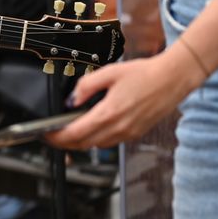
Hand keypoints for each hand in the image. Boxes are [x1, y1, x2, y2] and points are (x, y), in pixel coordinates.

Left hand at [46, 43, 203, 149]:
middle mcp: (118, 129)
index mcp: (109, 113)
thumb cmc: (144, 74)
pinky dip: (97, 139)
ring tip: (70, 130)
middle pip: (83, 145)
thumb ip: (86, 86)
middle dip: (65, 143)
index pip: (74, 134)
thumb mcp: (109, 72)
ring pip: (96, 146)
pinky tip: (94, 126)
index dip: (56, 137)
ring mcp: (128, 134)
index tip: (46, 134)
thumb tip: (72, 99)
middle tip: (53, 135)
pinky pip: (110, 142)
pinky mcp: (135, 134)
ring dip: (81, 142)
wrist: (171, 79)